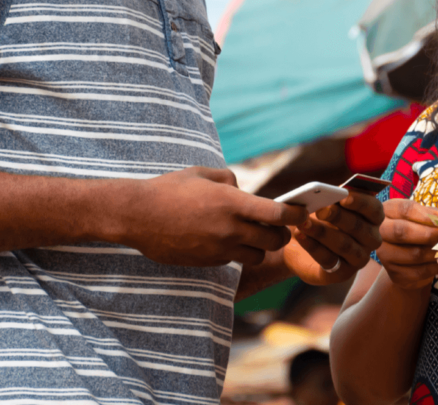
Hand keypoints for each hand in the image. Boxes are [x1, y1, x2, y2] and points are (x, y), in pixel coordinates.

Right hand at [118, 167, 308, 266]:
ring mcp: (218, 248)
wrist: (136, 215)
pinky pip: (233, 261)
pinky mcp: (207, 262)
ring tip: (251, 236)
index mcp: (232, 202)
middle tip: (276, 227)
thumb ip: (230, 181)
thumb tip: (245, 190)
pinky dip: (236, 253)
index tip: (301, 212)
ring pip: (257, 257)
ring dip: (259, 248)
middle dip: (280, 234)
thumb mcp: (203, 174)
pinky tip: (224, 241)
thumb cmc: (170, 189)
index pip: (278, 214)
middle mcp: (229, 228)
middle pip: (274, 241)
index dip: (295, 215)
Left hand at [285, 192, 385, 284]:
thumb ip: (336, 197)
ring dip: (322, 232)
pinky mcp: (342, 273)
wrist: (303, 246)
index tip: (344, 196)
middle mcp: (371, 239)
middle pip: (359, 227)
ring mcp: (359, 258)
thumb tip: (335, 189)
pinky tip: (300, 235)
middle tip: (321, 209)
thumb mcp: (329, 204)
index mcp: (373, 218)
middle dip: (339, 216)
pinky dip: (312, 246)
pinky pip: (328, 259)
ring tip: (304, 222)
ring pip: (344, 244)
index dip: (361, 202)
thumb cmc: (322, 219)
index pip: (374, 209)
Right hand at [376, 199, 437, 289]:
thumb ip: (431, 216)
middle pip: (402, 231)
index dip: (426, 216)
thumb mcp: (421, 217)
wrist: (405, 259)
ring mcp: (385, 254)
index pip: (405, 209)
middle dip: (428, 234)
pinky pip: (419, 272)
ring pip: (414, 254)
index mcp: (388, 211)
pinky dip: (435, 267)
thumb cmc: (416, 230)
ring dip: (436, 252)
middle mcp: (380, 232)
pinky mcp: (394, 274)